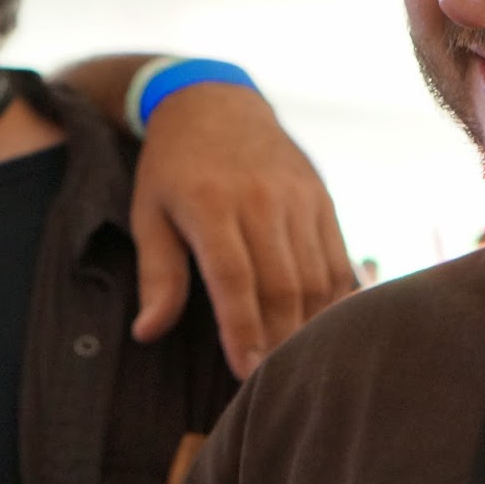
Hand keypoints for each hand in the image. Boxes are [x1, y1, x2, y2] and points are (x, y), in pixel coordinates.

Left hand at [130, 82, 355, 375]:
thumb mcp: (148, 213)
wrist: (215, 101)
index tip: (246, 373)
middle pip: (281, 283)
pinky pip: (336, 257)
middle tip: (273, 383)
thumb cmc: (173, 167)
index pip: (234, 279)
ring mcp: (297, 197)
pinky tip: (325, 330)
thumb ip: (157, 275)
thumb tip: (148, 333)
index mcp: (210, 203)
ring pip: (316, 275)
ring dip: (310, 326)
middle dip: (280, 340)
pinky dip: (335, 298)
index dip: (242, 329)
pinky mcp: (321, 198)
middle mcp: (260, 199)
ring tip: (299, 365)